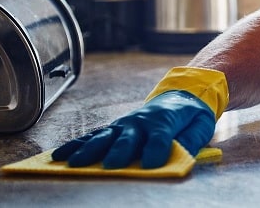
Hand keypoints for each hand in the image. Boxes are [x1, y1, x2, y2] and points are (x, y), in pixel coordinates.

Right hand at [52, 67, 227, 168]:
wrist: (181, 95)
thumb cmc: (191, 116)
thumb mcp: (201, 125)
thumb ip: (191, 140)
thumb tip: (180, 154)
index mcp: (166, 119)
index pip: (161, 136)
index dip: (157, 150)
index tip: (152, 165)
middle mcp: (141, 121)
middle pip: (129, 137)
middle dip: (120, 151)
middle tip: (111, 165)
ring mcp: (124, 124)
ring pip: (105, 137)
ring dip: (90, 150)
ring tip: (75, 164)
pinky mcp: (114, 127)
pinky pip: (93, 136)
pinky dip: (75, 145)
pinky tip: (59, 156)